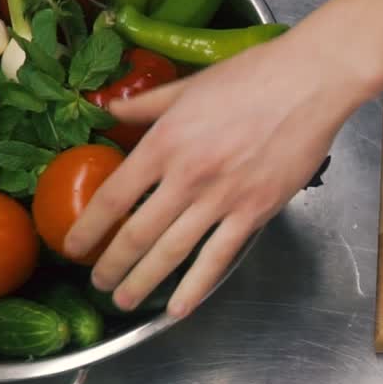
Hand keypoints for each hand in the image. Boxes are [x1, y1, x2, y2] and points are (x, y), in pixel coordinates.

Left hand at [63, 32, 365, 317]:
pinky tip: (179, 307)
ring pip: (171, 252)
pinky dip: (195, 287)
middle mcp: (186, 177)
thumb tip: (110, 108)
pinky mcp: (254, 212)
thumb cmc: (252, 76)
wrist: (309, 84)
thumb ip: (147, 104)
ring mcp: (221, 199)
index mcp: (164, 143)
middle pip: (137, 233)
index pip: (114, 196)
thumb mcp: (189, 85)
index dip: (88, 227)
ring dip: (143, 281)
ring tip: (123, 299)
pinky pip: (218, 258)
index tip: (73, 246)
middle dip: (111, 264)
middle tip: (96, 281)